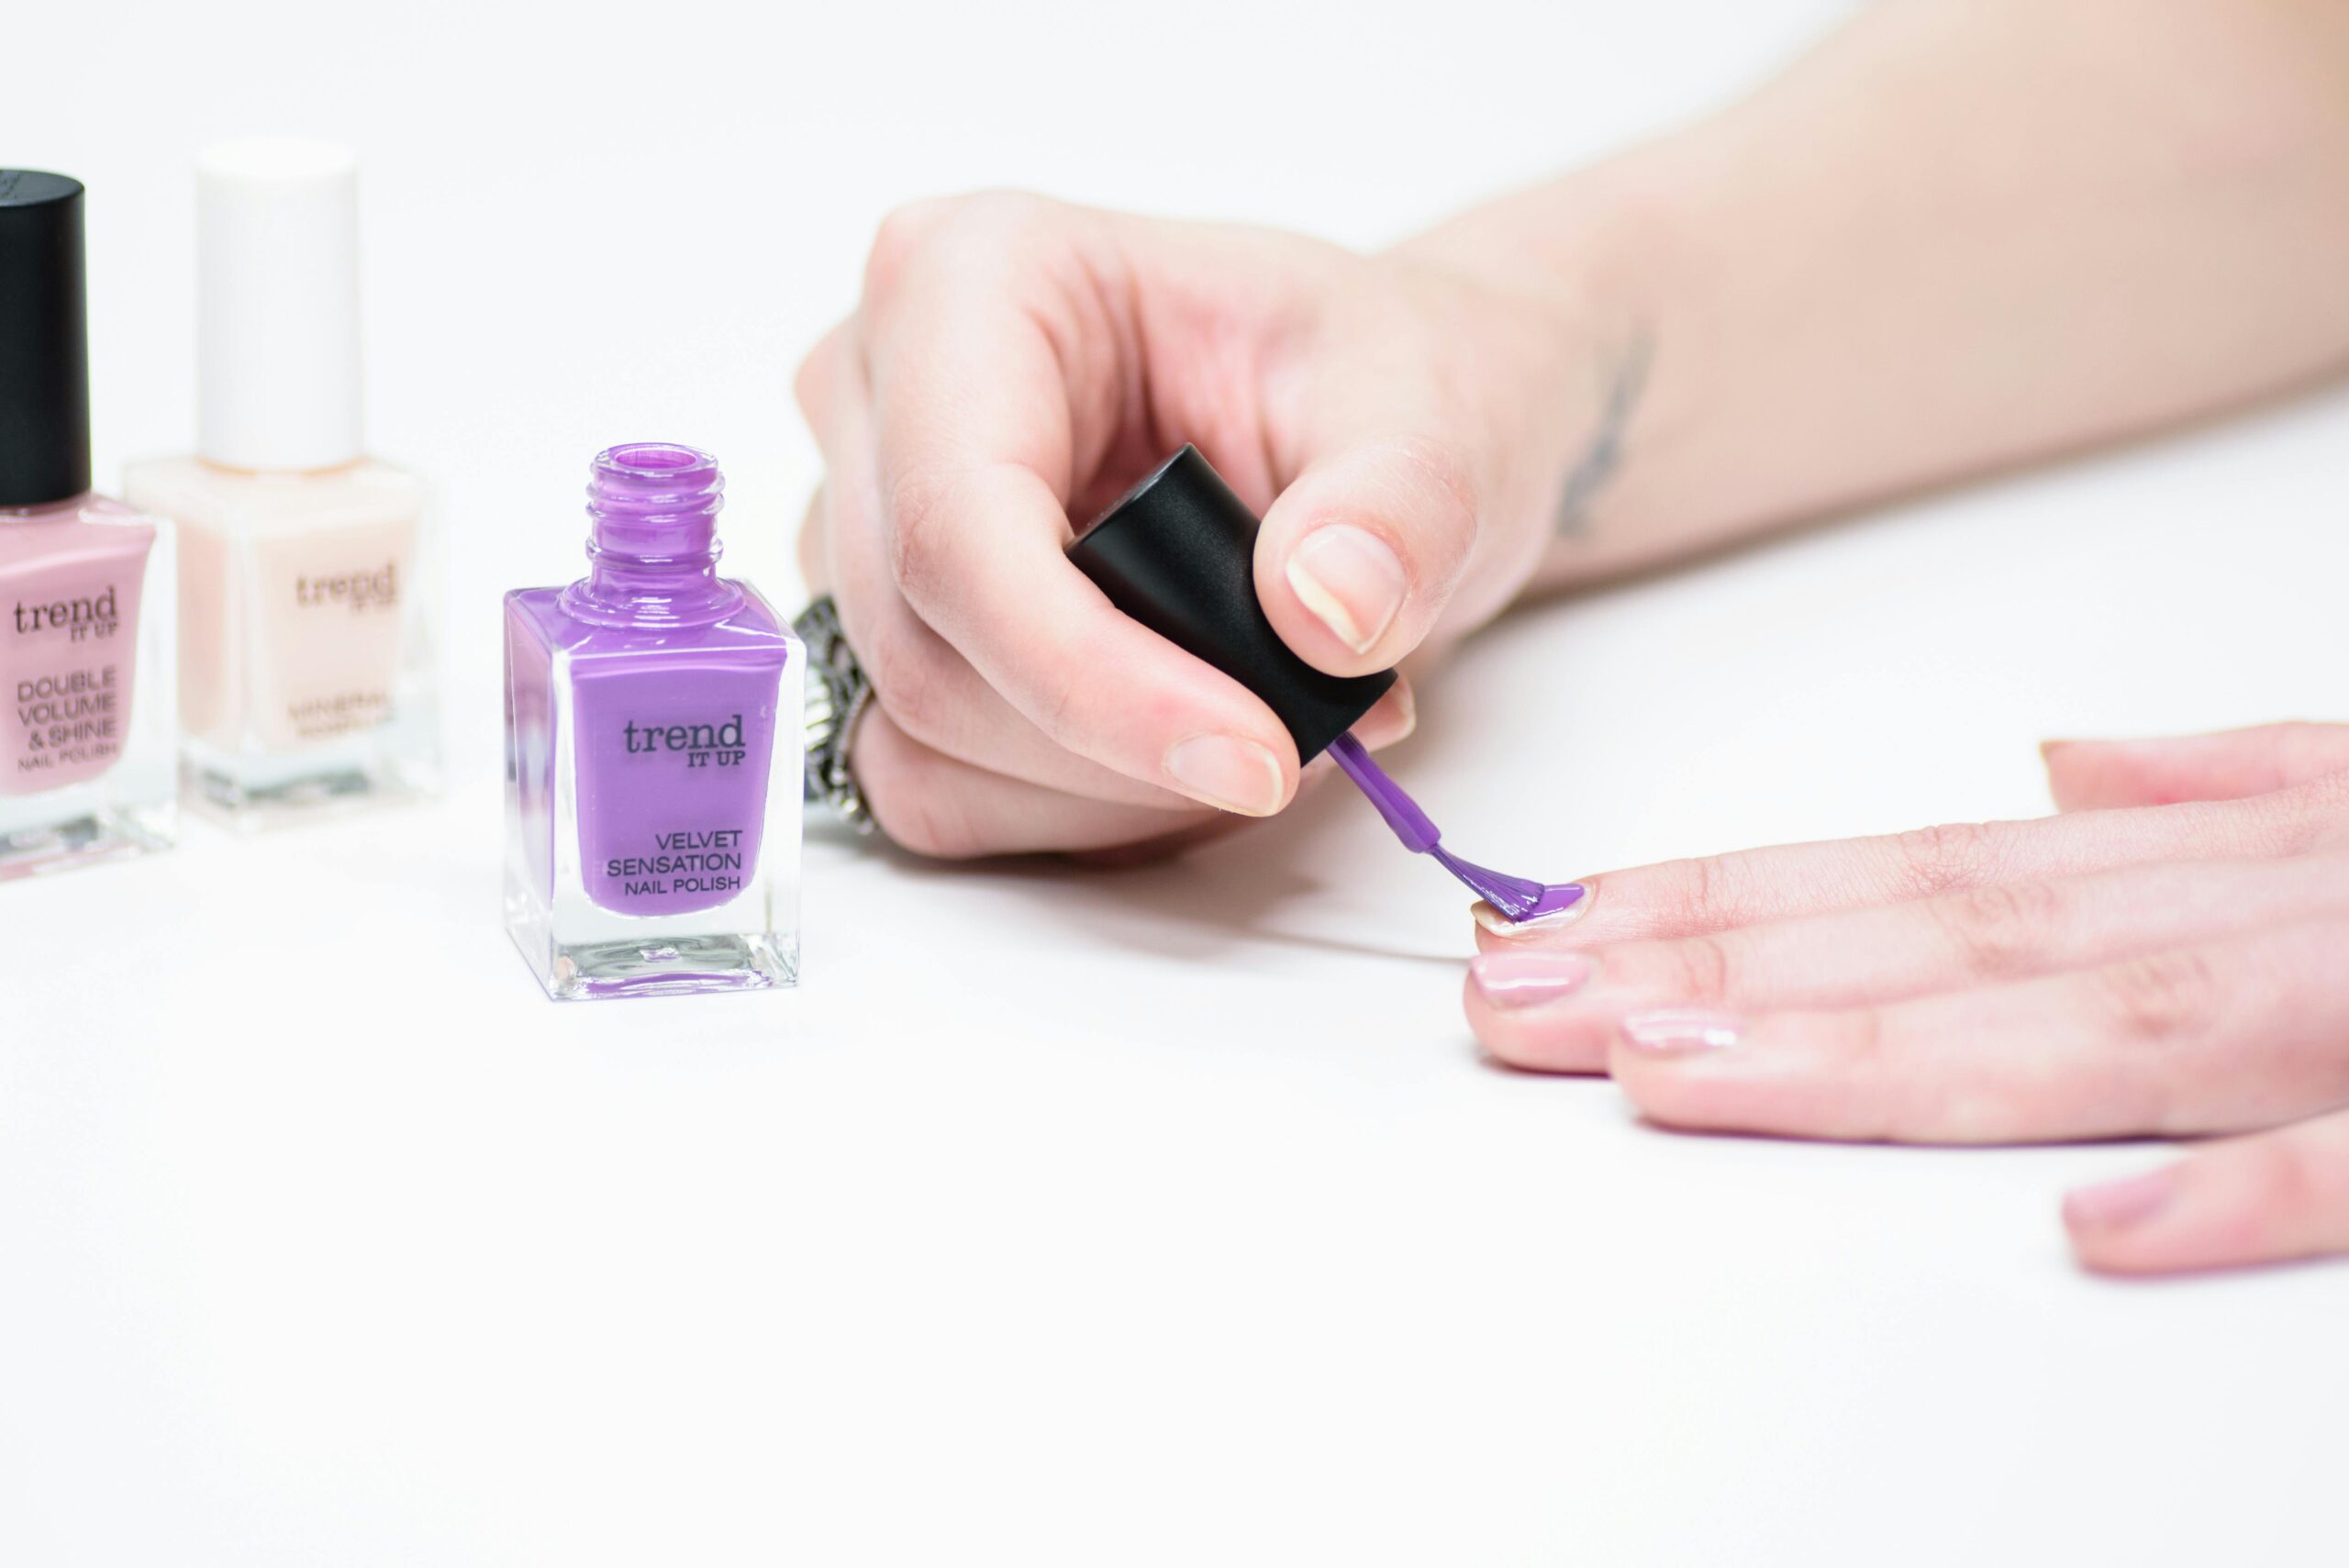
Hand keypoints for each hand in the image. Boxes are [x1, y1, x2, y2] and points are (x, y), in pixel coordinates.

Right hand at [794, 192, 1602, 857]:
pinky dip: (1073, 811)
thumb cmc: (1371, 378)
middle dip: (1122, 745)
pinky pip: (933, 785)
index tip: (1258, 758)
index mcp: (974, 276)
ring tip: (1263, 729)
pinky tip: (1184, 754)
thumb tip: (1330, 610)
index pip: (960, 525)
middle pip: (930, 650)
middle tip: (1304, 745)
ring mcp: (867, 519)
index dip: (1091, 677)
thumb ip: (1397, 509)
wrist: (1369, 426)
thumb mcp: (1433, 414)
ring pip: (923, 739)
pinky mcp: (889, 628)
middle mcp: (878, 389)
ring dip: (1107, 789)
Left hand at [1462, 722, 2348, 1276]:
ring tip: (1672, 1074)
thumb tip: (2061, 767)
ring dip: (1877, 1049)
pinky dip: (2238, 1189)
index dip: (1722, 901)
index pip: (1919, 872)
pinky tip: (2097, 1234)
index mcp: (2209, 859)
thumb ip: (2214, 788)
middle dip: (1714, 970)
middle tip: (1516, 999)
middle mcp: (2248, 915)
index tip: (1553, 924)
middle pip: (1948, 942)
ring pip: (2096, 1026)